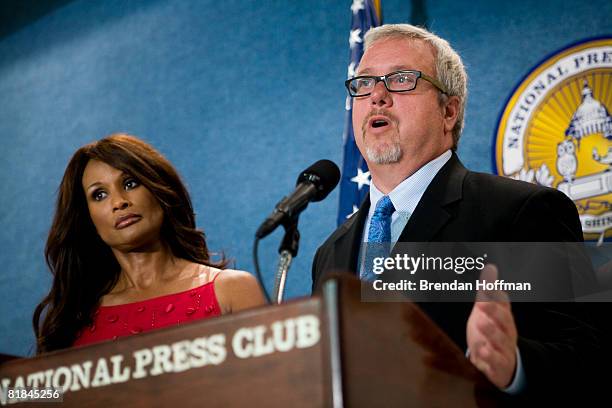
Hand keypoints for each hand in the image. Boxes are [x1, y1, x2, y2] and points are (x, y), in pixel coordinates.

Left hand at [467, 264, 517, 388]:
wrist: (502, 364)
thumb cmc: (492, 332)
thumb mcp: (487, 312)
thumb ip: (487, 292)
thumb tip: (490, 268)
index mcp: (504, 317)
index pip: (503, 304)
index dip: (496, 295)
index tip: (488, 286)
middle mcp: (507, 331)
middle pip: (504, 320)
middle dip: (494, 311)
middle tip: (482, 304)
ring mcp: (505, 348)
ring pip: (501, 340)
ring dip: (491, 332)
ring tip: (481, 323)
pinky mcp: (499, 364)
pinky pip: (497, 361)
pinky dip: (490, 357)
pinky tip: (483, 351)